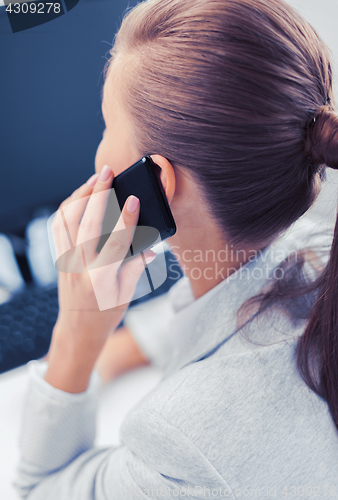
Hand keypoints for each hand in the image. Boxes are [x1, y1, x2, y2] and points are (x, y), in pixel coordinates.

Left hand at [44, 166, 155, 391]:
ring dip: (80, 195)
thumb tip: (150, 249)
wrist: (78, 329)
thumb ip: (136, 268)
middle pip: (87, 224)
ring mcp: (66, 260)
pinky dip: (67, 207)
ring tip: (94, 179)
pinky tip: (79, 197)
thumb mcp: (126, 295)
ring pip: (67, 220)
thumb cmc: (105, 314)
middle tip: (107, 172)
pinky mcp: (59, 256)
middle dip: (98, 194)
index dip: (127, 219)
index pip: (115, 243)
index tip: (134, 199)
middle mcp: (80, 266)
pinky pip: (58, 226)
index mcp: (101, 278)